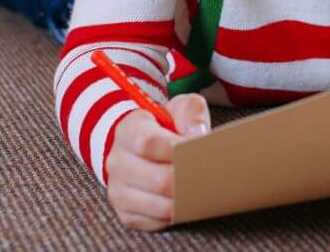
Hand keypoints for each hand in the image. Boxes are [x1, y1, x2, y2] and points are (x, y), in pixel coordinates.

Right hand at [105, 94, 210, 230]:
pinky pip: (156, 222)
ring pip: (158, 206)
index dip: (174, 149)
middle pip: (157, 180)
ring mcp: (118, 191)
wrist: (141, 148)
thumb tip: (197, 136)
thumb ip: (191, 113)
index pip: (147, 143)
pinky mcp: (126, 213)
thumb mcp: (180, 108)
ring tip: (206, 191)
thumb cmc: (167, 126)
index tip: (197, 150)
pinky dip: (177, 216)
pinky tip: (190, 203)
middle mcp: (117, 162)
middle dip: (188, 180)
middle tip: (212, 177)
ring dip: (186, 202)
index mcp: (127, 130)